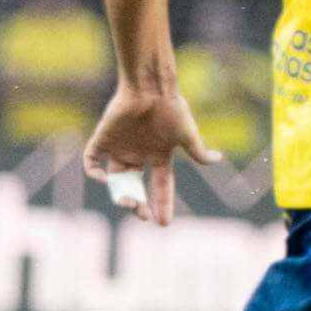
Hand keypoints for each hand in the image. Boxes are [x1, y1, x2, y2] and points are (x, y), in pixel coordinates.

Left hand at [84, 80, 221, 226]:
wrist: (149, 87)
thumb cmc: (171, 109)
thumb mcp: (187, 135)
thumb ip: (199, 152)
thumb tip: (218, 159)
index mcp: (159, 155)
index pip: (161, 185)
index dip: (163, 204)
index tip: (163, 223)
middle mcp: (139, 154)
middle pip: (135, 187)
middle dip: (138, 204)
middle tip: (140, 212)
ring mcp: (120, 147)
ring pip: (115, 179)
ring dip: (119, 193)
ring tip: (127, 200)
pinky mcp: (103, 138)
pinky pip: (91, 160)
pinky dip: (93, 172)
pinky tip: (104, 179)